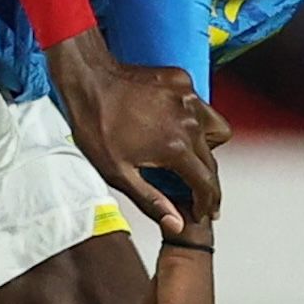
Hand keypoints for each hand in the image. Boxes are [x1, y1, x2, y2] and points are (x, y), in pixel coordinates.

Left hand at [47, 29, 225, 233]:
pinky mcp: (183, 81)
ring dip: (207, 146)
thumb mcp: (118, 173)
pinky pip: (200, 106)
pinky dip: (192, 119)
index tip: (203, 211)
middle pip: (213, 160)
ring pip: (216, 130)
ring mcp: (189, 98)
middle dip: (206, 179)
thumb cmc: (95, 124)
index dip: (207, 203)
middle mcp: (190, 121)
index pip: (207, 184)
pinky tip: (171, 125)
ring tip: (185, 155)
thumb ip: (152, 201)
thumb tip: (177, 223)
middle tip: (192, 189)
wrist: (87, 79)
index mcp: (176, 148)